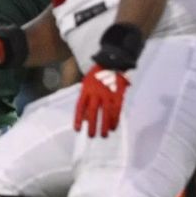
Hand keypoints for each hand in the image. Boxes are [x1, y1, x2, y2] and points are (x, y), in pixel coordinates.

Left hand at [74, 23, 142, 137]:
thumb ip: (85, 96)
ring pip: (105, 112)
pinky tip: (114, 126)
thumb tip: (84, 113)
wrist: (113, 60)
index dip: (78, 118)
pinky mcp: (118, 93)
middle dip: (92, 125)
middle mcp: (96, 92)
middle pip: (93, 111)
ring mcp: (108, 93)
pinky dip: (115, 118)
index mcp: (86, 89)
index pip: (80, 106)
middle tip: (92, 136)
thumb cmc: (99, 72)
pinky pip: (117, 109)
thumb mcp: (87, 81)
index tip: (77, 129)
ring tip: (104, 135)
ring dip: (104, 125)